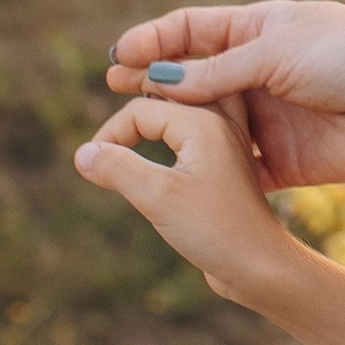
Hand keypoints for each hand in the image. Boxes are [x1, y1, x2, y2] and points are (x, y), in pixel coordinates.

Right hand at [76, 96, 293, 304]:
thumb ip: (117, 168)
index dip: (110, 134)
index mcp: (206, 121)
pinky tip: (162, 145)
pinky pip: (196, 132)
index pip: (141, 110)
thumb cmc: (216, 229)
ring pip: (188, 109)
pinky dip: (174, 130)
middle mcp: (221, 123)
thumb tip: (83, 154)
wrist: (260, 264)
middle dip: (142, 88)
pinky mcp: (226, 165)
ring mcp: (227, 144)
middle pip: (173, 91)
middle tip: (114, 80)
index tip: (93, 164)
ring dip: (161, 107)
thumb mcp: (158, 197)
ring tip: (134, 112)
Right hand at [105, 0, 344, 188]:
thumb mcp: (277, 51)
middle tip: (113, 95)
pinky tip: (175, 181)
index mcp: (257, 32)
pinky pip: (235, 172)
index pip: (190, 31)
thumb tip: (157, 81)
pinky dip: (206, 177)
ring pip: (207, 129)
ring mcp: (268, 119)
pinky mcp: (283, 162)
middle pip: (191, 81)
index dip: (152, 42)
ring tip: (129, 139)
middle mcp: (258, 74)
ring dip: (173, 133)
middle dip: (152, 87)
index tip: (117, 59)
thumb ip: (217, 71)